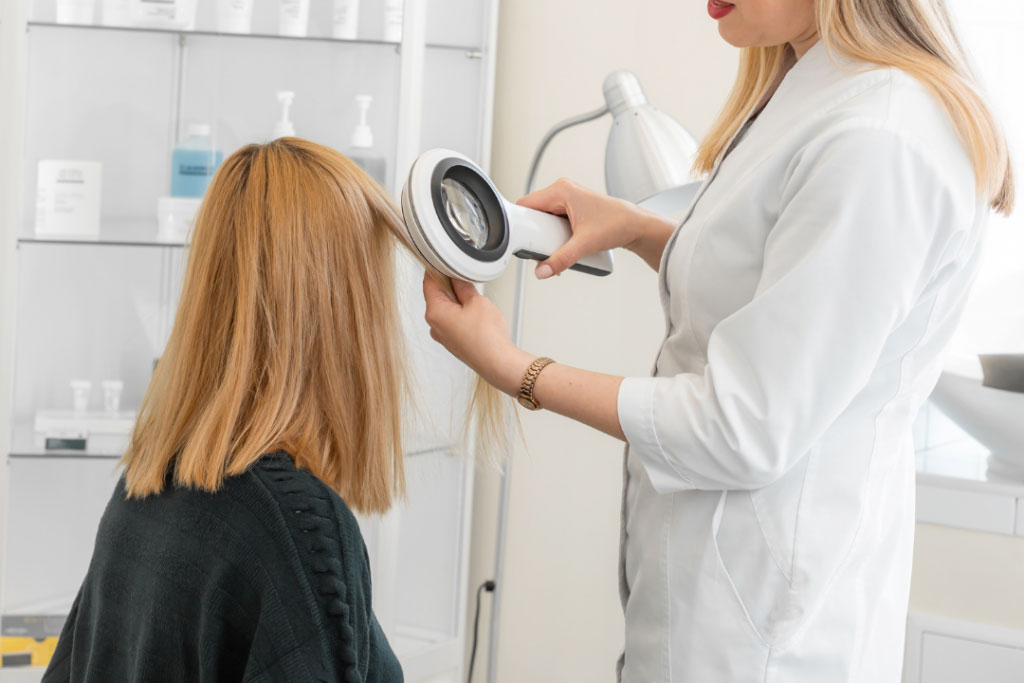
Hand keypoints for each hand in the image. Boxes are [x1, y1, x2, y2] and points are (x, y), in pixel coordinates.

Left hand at [422, 273, 534, 394]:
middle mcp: (434, 325)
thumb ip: (463, 285)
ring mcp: (443, 335)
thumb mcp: (476, 301)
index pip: (429, 282)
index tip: (448, 262)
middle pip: (437, 295)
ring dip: (459, 300)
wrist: (498, 363)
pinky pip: (454, 320)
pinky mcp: (453, 342)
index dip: (439, 269)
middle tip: (469, 281)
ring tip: (476, 302)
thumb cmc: (487, 337)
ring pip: (447, 308)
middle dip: (452, 285)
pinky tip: (477, 315)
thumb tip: (457, 277)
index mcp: (434, 312)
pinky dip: (463, 313)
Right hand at [517, 178, 676, 275]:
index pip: (526, 204)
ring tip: (553, 249)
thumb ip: (561, 259)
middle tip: (540, 248)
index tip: (520, 238)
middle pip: (534, 213)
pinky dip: (554, 235)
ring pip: (544, 219)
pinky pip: (554, 221)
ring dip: (545, 236)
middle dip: (534, 233)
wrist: (637, 226)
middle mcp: (563, 191)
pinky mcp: (573, 209)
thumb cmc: (618, 224)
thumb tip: (543, 270)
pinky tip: (561, 247)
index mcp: (561, 190)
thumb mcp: (585, 244)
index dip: (520, 222)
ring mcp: (568, 200)